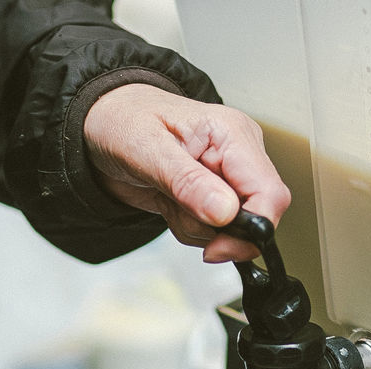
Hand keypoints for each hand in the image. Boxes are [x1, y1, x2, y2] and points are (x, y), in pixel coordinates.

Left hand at [83, 83, 290, 262]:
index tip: (218, 245)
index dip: (252, 228)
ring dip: (194, 229)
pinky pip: (213, 232)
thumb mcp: (146, 149)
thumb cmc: (122, 121)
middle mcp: (238, 156)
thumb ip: (187, 183)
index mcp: (232, 134)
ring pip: (232, 232)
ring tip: (167, 198)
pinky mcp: (214, 197)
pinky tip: (171, 204)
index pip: (270, 192)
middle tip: (178, 212)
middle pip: (255, 218)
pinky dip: (189, 229)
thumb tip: (225, 212)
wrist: (100, 127)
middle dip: (214, 229)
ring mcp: (227, 178)